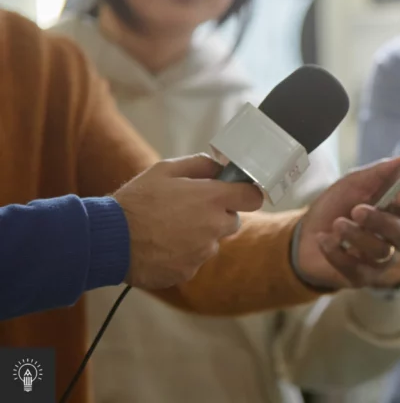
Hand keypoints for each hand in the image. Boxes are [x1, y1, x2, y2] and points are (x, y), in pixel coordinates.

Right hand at [113, 154, 263, 288]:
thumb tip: (219, 168)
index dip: (245, 195)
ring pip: (212, 243)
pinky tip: (161, 246)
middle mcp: (213, 227)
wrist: (109, 240)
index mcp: (212, 199)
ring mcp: (202, 252)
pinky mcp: (189, 271)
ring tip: (168, 229)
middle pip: (233, 221)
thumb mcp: (164, 170)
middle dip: (218, 216)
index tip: (235, 194)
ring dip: (199, 237)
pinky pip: (194, 261)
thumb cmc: (136, 201)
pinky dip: (182, 255)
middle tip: (190, 211)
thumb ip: (199, 165)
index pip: (253, 197)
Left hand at [295, 156, 399, 289]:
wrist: (303, 235)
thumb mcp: (352, 184)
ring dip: (356, 236)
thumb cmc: (334, 206)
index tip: (399, 196)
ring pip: (381, 251)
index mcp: (394, 211)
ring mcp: (380, 260)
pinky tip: (324, 240)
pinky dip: (337, 253)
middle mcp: (393, 237)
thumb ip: (378, 173)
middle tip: (356, 210)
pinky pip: (357, 268)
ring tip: (336, 224)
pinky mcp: (362, 277)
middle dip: (380, 221)